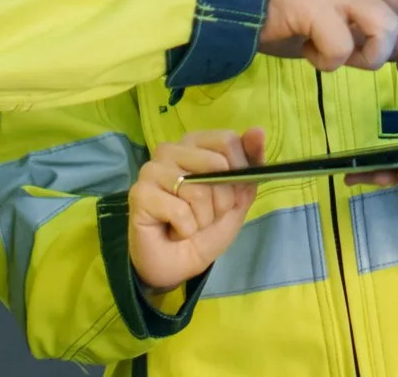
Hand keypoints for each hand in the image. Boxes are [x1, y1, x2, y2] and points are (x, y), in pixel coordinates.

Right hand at [127, 127, 264, 293]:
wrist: (177, 265)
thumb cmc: (205, 228)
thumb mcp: (237, 200)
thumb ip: (249, 166)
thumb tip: (257, 131)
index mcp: (194, 144)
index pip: (227, 140)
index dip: (239, 170)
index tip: (234, 194)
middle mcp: (170, 150)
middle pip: (216, 163)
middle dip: (223, 199)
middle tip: (208, 215)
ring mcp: (151, 170)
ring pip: (198, 190)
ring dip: (203, 218)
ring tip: (190, 225)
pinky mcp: (140, 194)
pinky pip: (180, 211)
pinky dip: (186, 229)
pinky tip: (174, 231)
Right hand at [260, 0, 397, 72]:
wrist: (234, 6)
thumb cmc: (286, 18)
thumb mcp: (334, 23)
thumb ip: (367, 31)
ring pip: (385, 23)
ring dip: (372, 56)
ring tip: (346, 61)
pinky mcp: (313, 7)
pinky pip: (341, 45)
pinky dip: (329, 62)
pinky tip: (310, 56)